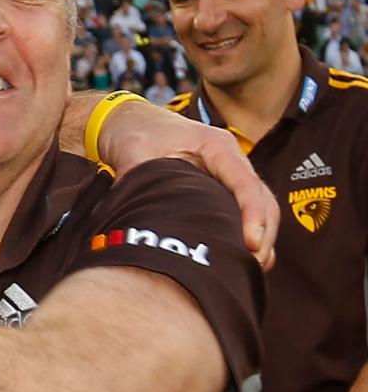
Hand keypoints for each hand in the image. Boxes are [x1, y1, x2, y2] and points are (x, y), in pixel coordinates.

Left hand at [98, 101, 278, 269]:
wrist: (127, 121)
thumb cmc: (133, 129)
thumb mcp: (132, 147)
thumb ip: (136, 174)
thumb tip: (134, 205)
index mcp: (216, 145)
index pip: (245, 182)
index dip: (253, 214)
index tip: (251, 243)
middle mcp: (229, 160)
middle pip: (263, 199)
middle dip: (264, 233)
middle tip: (252, 267)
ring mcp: (228, 176)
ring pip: (259, 209)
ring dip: (260, 239)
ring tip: (250, 270)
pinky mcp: (220, 190)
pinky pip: (243, 214)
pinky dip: (246, 236)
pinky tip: (239, 261)